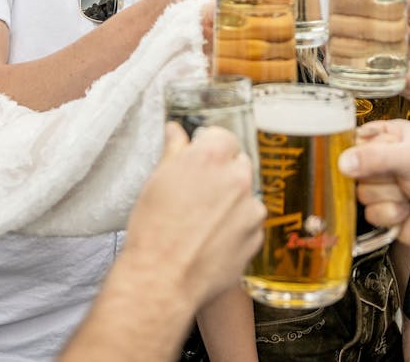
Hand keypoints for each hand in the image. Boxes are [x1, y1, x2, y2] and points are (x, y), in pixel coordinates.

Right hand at [120, 123, 264, 309]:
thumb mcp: (156, 181)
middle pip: (239, 164)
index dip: (210, 148)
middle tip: (199, 192)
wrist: (162, 279)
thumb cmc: (153, 230)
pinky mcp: (256, 236)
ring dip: (231, 203)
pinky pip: (249, 224)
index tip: (201, 158)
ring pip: (246, 196)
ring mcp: (251, 209)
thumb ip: (174, 150)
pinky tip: (212, 240)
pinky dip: (237, 228)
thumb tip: (176, 131)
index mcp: (211, 157)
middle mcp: (237, 178)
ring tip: (203, 222)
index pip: (223, 136)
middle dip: (223, 173)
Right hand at [338, 120, 409, 257]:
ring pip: (361, 194)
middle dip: (380, 180)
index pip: (354, 139)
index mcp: (390, 135)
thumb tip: (343, 162)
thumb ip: (376, 157)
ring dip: (389, 199)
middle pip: (354, 170)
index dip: (360, 152)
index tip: (373, 159)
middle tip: (403, 179)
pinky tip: (408, 211)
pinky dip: (390, 216)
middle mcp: (383, 159)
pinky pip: (369, 214)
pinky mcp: (383, 211)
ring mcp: (382, 186)